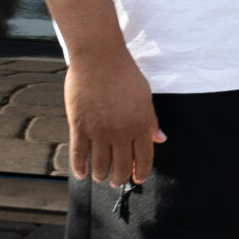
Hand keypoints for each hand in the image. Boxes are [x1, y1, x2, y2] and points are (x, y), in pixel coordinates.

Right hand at [65, 48, 165, 184]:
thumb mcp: (144, 96)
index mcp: (140, 125)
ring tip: (100, 176)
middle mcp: (120, 132)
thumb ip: (150, 120)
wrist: (98, 57)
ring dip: (101, 176)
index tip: (138, 178)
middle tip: (116, 181)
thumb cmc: (123, 72)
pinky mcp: (79, 126)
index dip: (141, 173)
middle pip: (121, 167)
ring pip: (100, 165)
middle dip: (120, 179)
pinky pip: (78, 155)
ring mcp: (99, 131)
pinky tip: (82, 173)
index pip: (144, 159)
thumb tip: (159, 139)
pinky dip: (79, 168)